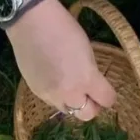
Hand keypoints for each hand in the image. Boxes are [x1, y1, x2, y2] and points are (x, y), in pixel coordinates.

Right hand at [6, 0, 115, 120]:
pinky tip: (54, 80)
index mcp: (86, 78)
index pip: (107, 100)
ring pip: (69, 111)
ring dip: (73, 103)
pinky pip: (52, 102)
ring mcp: (51, 95)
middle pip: (87, 115)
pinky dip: (57, 96)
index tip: (106, 91)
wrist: (31, 24)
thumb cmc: (64, 30)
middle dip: (92, 106)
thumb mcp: (87, 51)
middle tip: (90, 95)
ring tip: (70, 87)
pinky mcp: (37, 93)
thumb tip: (92, 87)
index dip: (108, 96)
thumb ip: (91, 75)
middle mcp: (69, 93)